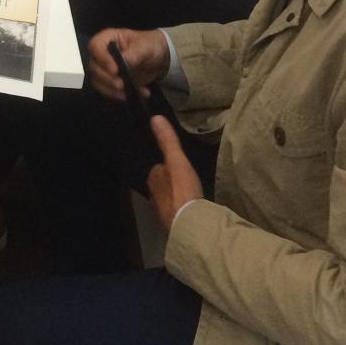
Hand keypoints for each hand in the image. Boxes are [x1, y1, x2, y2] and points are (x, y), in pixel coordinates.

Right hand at [88, 27, 168, 100]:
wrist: (159, 58)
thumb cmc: (149, 46)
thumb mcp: (144, 47)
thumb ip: (133, 54)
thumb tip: (123, 62)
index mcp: (108, 38)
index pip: (95, 46)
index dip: (103, 59)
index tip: (115, 70)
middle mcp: (102, 53)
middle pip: (94, 66)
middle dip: (107, 78)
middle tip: (121, 85)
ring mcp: (105, 68)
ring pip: (98, 80)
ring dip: (111, 89)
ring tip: (127, 93)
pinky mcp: (110, 81)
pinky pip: (107, 90)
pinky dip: (118, 95)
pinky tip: (134, 94)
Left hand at [146, 116, 203, 231]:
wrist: (188, 223)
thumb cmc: (182, 189)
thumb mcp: (177, 160)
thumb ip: (167, 141)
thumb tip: (155, 118)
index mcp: (153, 179)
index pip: (158, 170)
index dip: (167, 168)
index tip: (178, 168)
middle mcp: (153, 196)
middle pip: (162, 186)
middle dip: (171, 185)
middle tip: (187, 183)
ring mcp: (162, 213)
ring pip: (169, 201)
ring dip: (177, 199)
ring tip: (190, 197)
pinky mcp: (173, 226)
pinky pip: (177, 215)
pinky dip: (183, 212)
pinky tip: (192, 212)